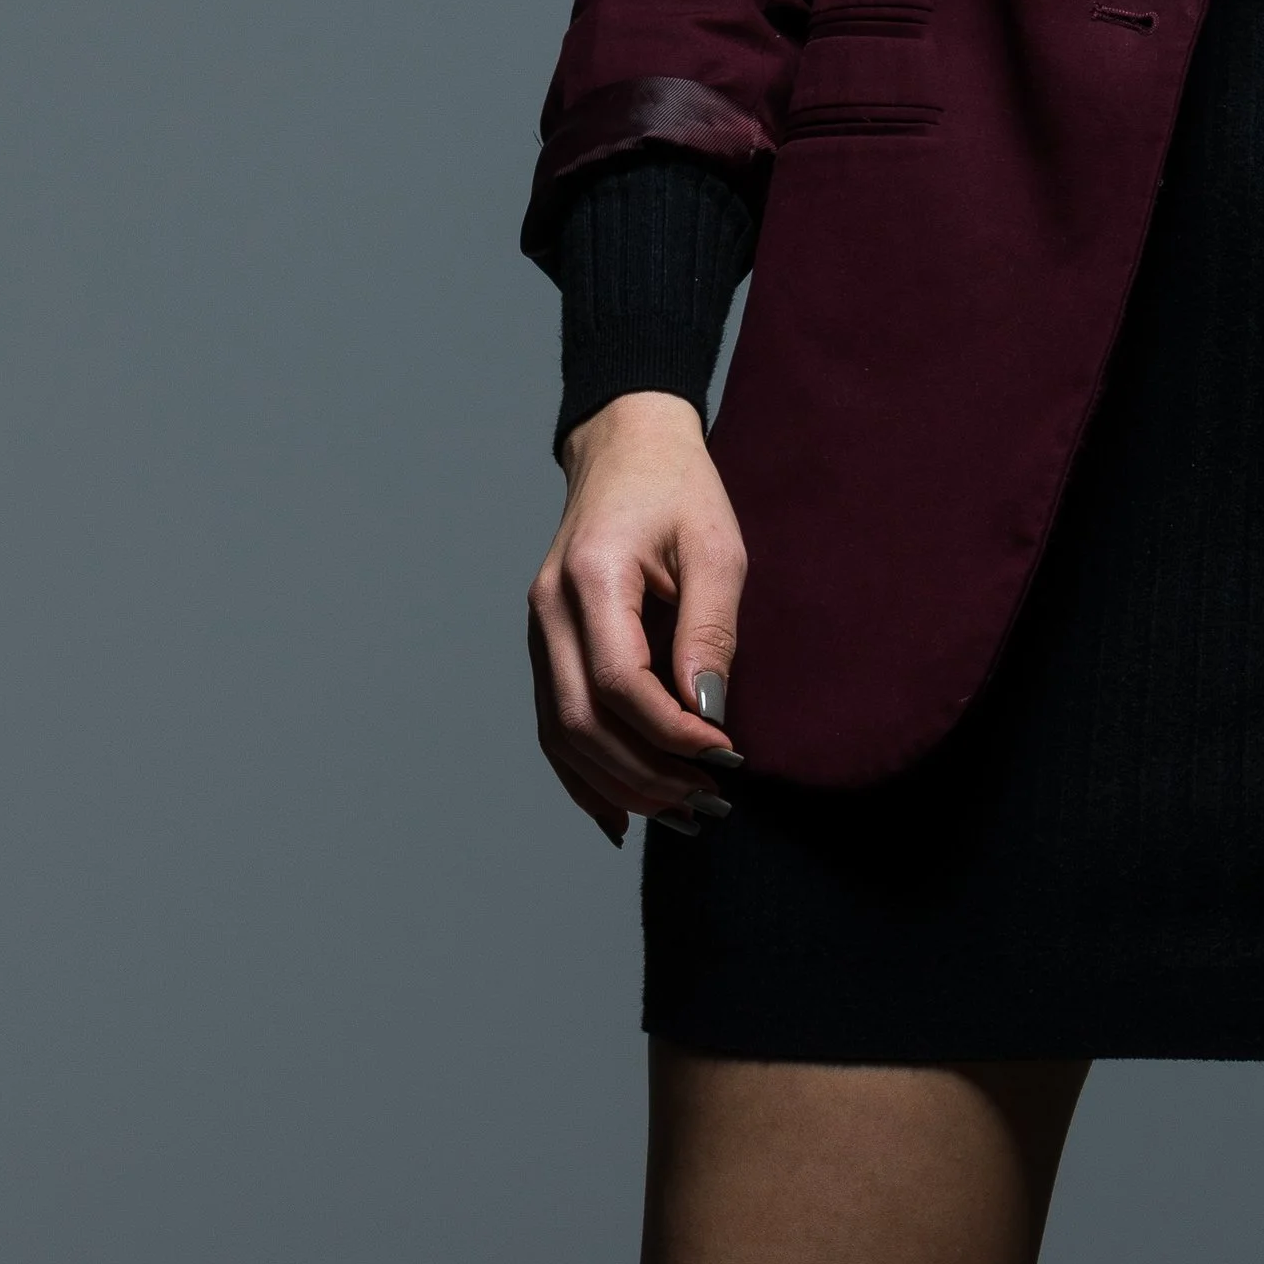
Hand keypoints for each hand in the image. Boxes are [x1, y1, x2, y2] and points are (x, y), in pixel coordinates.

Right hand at [527, 393, 748, 844]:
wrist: (625, 449)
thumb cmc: (679, 491)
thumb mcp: (715, 548)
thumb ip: (709, 630)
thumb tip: (708, 713)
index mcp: (590, 577)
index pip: (620, 681)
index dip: (670, 731)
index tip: (726, 755)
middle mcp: (548, 611)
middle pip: (582, 721)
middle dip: (647, 774)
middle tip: (711, 802)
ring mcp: (537, 632)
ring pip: (561, 735)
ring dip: (620, 786)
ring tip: (683, 815)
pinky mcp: (544, 648)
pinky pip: (554, 726)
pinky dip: (585, 777)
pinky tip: (624, 814)